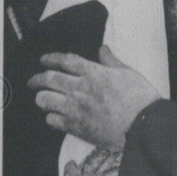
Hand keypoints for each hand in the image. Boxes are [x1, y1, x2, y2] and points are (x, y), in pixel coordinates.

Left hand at [28, 45, 159, 150]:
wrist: (143, 125)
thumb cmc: (140, 98)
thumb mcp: (128, 73)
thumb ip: (111, 61)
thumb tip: (103, 49)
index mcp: (93, 72)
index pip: (65, 60)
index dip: (50, 58)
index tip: (43, 60)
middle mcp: (80, 88)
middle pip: (48, 79)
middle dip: (37, 79)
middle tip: (33, 82)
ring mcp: (75, 108)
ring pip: (45, 99)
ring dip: (42, 98)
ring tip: (43, 99)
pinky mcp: (76, 126)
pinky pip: (52, 120)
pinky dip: (51, 117)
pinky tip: (55, 117)